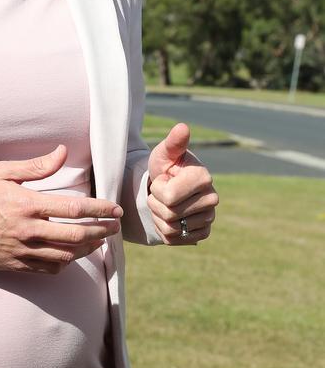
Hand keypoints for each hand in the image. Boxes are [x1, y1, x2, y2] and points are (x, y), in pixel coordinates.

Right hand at [0, 144, 122, 274]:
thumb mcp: (2, 172)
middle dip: (102, 230)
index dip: (100, 209)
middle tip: (115, 226)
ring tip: (99, 239)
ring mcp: (23, 251)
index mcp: (27, 204)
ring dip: (88, 248)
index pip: (74, 208)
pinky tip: (72, 253)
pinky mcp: (17, 265)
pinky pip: (50, 268)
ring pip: (66, 255)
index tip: (115, 209)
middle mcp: (28, 230)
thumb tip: (63, 152)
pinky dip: (66, 262)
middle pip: (76, 235)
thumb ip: (37, 166)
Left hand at [147, 123, 218, 245]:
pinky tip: (168, 215)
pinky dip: (163, 229)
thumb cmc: (166, 166)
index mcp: (204, 177)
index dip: (156, 189)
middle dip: (155, 203)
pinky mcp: (203, 234)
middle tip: (161, 192)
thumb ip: (173, 142)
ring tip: (164, 202)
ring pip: (170, 228)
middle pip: (168, 214)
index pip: (168, 197)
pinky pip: (173, 239)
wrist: (169, 185)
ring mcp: (209, 218)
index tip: (163, 179)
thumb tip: (182, 127)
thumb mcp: (165, 153)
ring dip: (158, 216)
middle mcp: (212, 199)